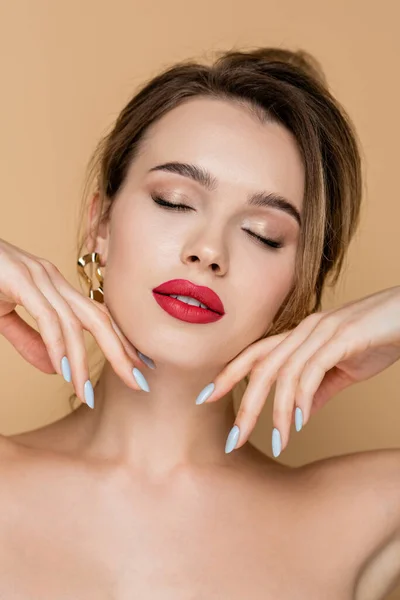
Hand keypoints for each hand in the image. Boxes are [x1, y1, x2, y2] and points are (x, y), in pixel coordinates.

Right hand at [0, 238, 151, 406]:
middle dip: (122, 352)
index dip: (122, 342)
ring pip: (74, 323)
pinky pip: (46, 317)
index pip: (98, 317)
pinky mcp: (18, 280)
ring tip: (85, 393)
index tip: (140, 365)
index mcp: (55, 287)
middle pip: (99, 319)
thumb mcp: (6, 316)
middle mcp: (53, 279)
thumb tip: (55, 367)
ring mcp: (38, 278)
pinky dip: (57, 345)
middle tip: (139, 382)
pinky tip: (64, 369)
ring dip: (82, 362)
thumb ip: (30, 340)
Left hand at [196, 285, 399, 456]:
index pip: (255, 355)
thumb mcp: (342, 370)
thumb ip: (317, 390)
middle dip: (244, 404)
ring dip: (275, 411)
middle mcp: (304, 330)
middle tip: (232, 439)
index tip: (205, 398)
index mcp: (299, 335)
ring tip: (275, 442)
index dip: (227, 375)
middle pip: (260, 367)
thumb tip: (295, 416)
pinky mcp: (342, 338)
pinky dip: (302, 398)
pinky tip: (298, 422)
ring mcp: (321, 332)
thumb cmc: (377, 338)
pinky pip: (312, 370)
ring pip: (283, 372)